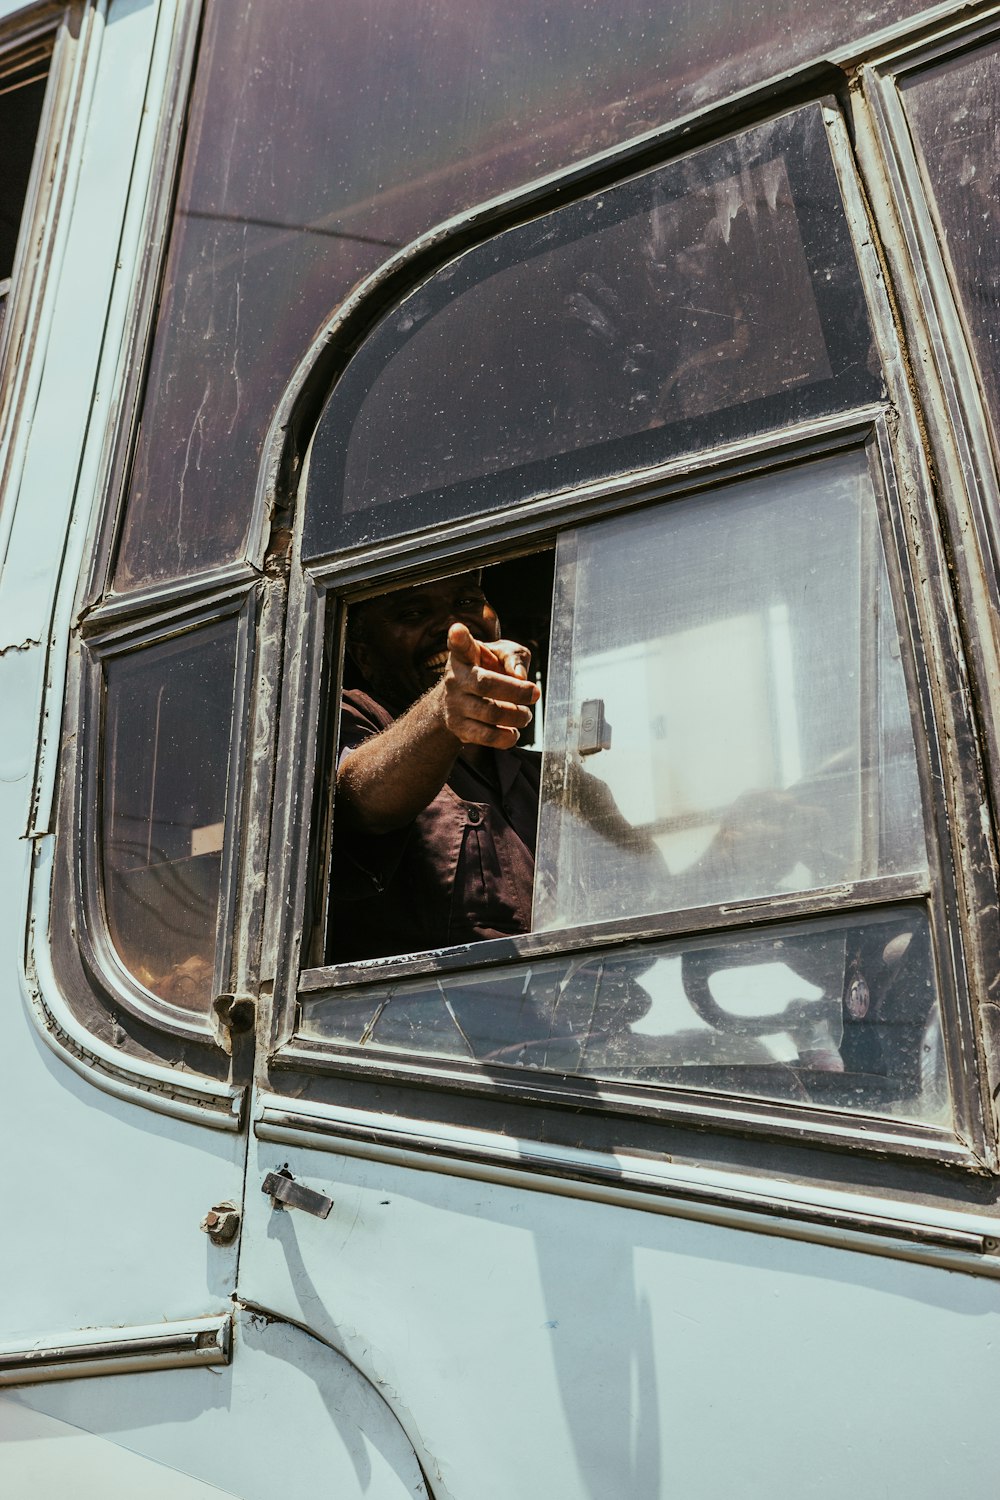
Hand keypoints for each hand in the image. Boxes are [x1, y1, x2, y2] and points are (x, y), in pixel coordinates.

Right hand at [441, 622, 538, 747]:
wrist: (460, 701)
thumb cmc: (487, 671)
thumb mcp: (501, 655)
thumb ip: (514, 656)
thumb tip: (520, 675)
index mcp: (464, 656)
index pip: (460, 645)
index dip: (459, 638)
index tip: (458, 631)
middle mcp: (455, 679)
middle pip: (486, 684)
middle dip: (516, 691)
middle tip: (535, 693)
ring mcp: (454, 705)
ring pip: (490, 713)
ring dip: (517, 716)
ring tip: (526, 715)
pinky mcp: (459, 728)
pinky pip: (486, 736)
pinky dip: (506, 737)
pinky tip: (513, 732)